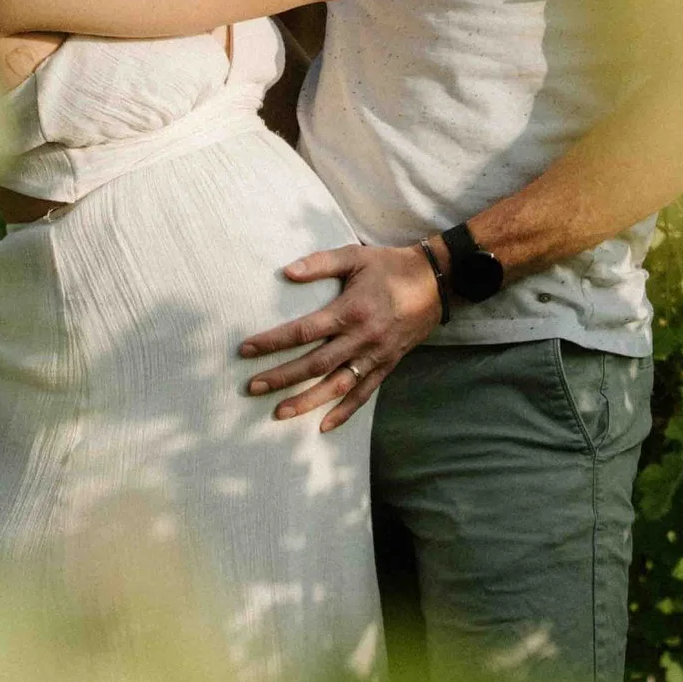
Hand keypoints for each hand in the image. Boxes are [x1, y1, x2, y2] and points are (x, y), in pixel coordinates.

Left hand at [237, 243, 444, 431]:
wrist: (436, 282)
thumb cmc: (390, 266)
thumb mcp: (355, 256)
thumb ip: (320, 263)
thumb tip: (287, 272)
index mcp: (350, 311)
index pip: (303, 331)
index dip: (273, 342)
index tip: (246, 350)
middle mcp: (361, 338)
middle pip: (314, 364)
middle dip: (281, 378)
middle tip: (252, 387)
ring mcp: (375, 356)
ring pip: (337, 386)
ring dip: (307, 401)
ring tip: (279, 412)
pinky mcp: (387, 365)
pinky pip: (364, 394)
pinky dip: (345, 412)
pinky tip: (324, 426)